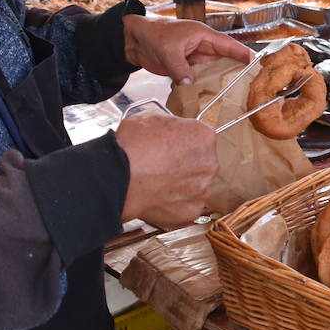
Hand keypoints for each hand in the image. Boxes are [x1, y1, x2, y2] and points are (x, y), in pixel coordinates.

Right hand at [116, 107, 216, 228]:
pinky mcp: (191, 211)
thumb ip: (169, 124)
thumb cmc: (133, 147)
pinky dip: (173, 205)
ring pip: (194, 187)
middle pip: (201, 163)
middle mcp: (209, 163)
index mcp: (204, 136)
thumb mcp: (151, 117)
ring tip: (157, 184)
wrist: (120, 178)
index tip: (171, 147)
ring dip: (180, 186)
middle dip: (184, 165)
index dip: (182, 143)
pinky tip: (157, 198)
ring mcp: (202, 189)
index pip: (200, 138)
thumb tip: (166, 129)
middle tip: (162, 167)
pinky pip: (185, 207)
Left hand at [123, 15, 253, 84]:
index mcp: (203, 36)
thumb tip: (189, 84)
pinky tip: (209, 98)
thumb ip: (180, 68)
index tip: (256, 65)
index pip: (229, 45)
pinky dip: (204, 87)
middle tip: (249, 86)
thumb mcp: (168, 51)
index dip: (243, 55)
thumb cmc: (153, 34)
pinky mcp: (186, 68)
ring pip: (214, 71)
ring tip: (233, 96)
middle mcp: (203, 47)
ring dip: (220, 82)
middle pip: (225, 60)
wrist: (134, 40)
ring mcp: (195, 58)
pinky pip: (200, 78)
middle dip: (236, 71)